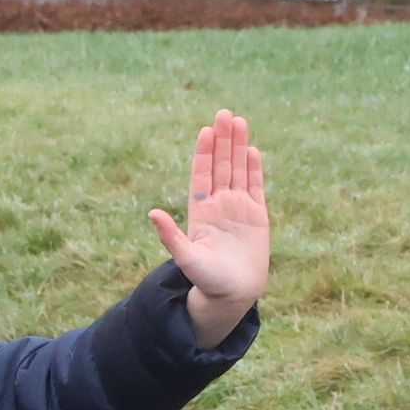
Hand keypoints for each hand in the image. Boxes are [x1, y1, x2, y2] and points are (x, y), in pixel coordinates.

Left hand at [150, 109, 271, 346]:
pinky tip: (252, 149)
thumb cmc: (207, 280)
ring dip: (238, 147)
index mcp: (200, 211)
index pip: (201, 175)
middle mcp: (219, 205)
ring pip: (238, 170)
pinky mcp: (257, 216)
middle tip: (224, 113)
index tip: (205, 131)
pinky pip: (256, 187)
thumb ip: (171, 236)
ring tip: (239, 121)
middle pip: (221, 165)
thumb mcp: (187, 258)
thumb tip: (152, 214)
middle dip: (223, 140)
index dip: (204, 153)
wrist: (232, 295)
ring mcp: (238, 209)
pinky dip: (254, 169)